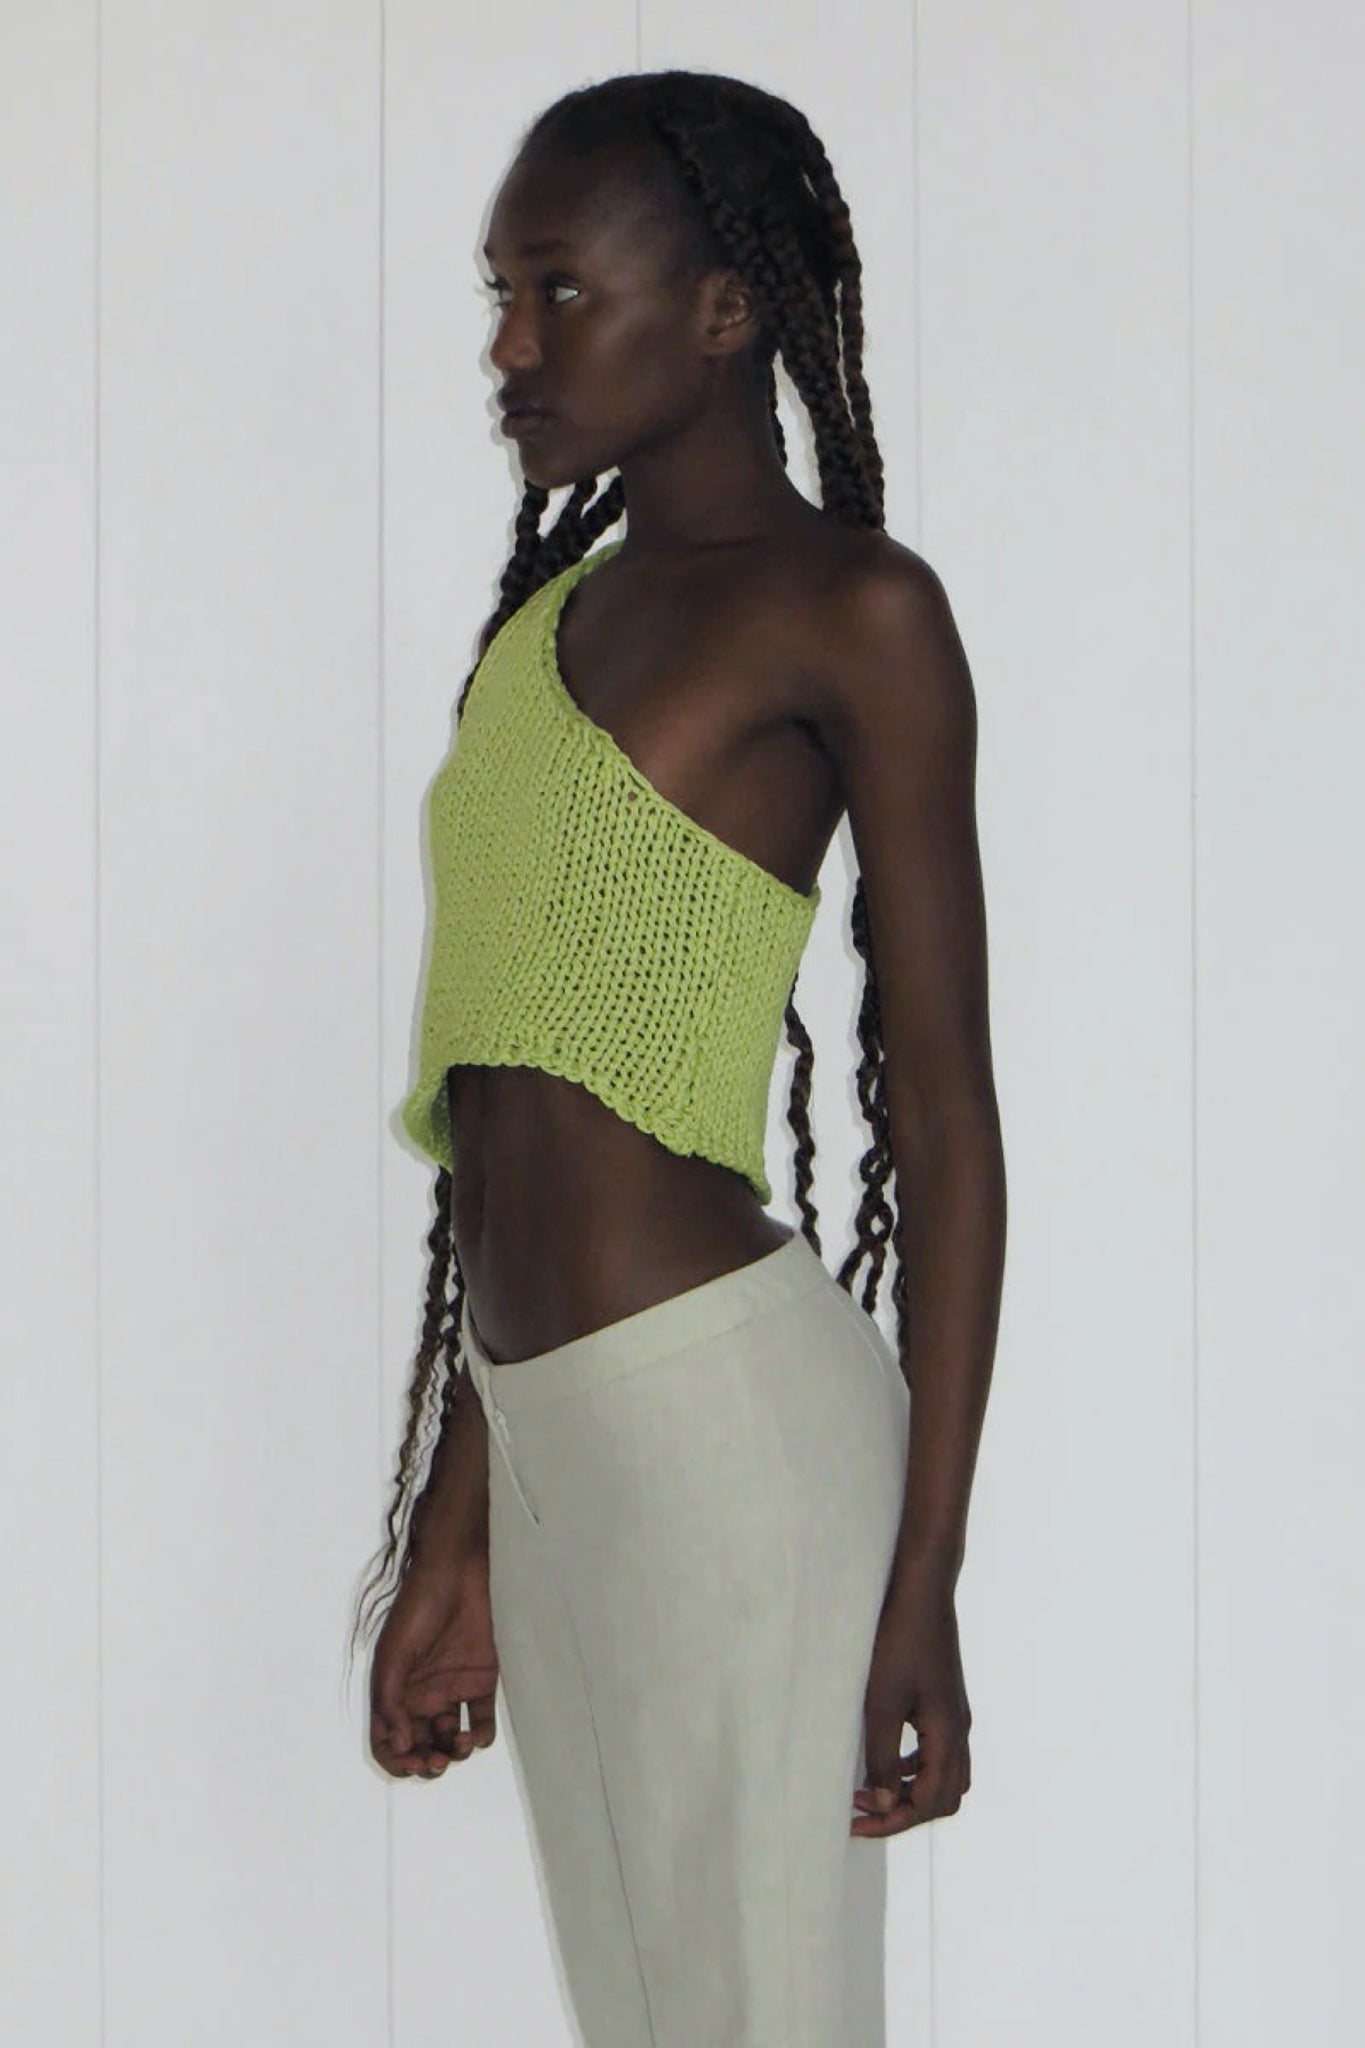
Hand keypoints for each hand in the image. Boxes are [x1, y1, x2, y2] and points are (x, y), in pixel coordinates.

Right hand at [368, 1548, 498, 1780]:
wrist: (454, 1576)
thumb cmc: (415, 1612)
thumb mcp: (392, 1657)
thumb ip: (392, 1704)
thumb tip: (402, 1747)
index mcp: (395, 1696)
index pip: (390, 1743)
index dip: (397, 1762)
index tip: (411, 1764)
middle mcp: (422, 1700)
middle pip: (422, 1748)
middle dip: (428, 1763)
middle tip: (437, 1762)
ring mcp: (451, 1693)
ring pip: (452, 1741)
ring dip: (455, 1752)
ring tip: (460, 1742)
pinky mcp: (480, 1685)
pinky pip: (481, 1722)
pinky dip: (481, 1737)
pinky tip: (476, 1733)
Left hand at [850, 1571, 971, 1836]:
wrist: (922, 1590)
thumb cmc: (900, 1640)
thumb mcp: (881, 1702)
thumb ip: (880, 1756)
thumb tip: (882, 1805)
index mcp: (949, 1734)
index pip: (929, 1802)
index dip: (892, 1821)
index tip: (854, 1823)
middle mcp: (959, 1730)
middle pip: (944, 1797)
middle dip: (903, 1812)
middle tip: (861, 1811)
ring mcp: (954, 1716)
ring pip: (943, 1776)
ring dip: (908, 1790)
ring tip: (867, 1789)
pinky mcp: (944, 1701)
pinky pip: (936, 1752)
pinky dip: (911, 1767)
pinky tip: (882, 1757)